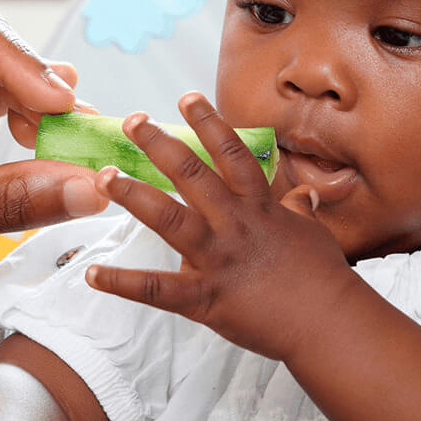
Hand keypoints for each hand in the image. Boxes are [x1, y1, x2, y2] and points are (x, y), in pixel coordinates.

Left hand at [86, 92, 357, 363]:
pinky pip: (155, 289)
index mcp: (258, 206)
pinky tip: (91, 273)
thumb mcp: (314, 233)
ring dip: (134, 196)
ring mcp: (216, 259)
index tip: (187, 97)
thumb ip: (300, 209)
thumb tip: (306, 194)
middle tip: (132, 121)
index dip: (209, 122)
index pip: (231, 152)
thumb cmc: (324, 277)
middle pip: (192, 174)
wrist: (328, 323)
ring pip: (169, 219)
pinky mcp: (204, 297)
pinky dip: (121, 282)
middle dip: (160, 144)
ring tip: (105, 176)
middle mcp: (233, 224)